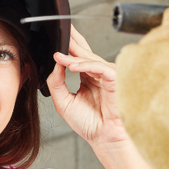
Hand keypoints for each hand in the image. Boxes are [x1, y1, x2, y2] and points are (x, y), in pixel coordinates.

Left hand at [47, 27, 128, 145]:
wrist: (103, 138)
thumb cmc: (88, 123)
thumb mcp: (63, 101)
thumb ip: (56, 82)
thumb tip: (55, 64)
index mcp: (87, 77)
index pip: (76, 57)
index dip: (66, 46)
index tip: (54, 38)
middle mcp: (97, 74)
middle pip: (84, 51)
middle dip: (72, 40)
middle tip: (61, 30)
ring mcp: (106, 75)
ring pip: (89, 59)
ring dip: (73, 57)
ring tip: (58, 56)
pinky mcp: (114, 80)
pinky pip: (99, 67)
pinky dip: (86, 65)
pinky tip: (72, 66)